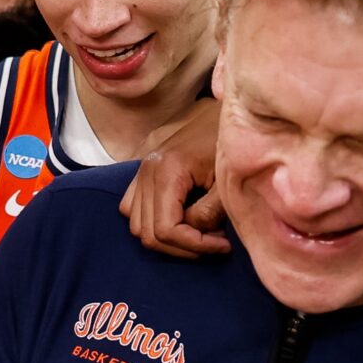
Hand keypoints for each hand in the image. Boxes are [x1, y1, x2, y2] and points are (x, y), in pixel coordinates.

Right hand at [121, 99, 228, 256]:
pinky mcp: (143, 172)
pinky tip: (183, 220)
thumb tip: (195, 233)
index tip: (222, 245)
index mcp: (167, 170)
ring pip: (137, 226)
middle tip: (215, 243)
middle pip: (148, 233)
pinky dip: (152, 222)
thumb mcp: (227, 182)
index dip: (194, 245)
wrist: (224, 115)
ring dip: (168, 239)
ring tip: (202, 233)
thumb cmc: (229, 144)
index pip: (165, 228)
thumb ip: (209, 212)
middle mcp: (146, 171)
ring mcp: (141, 171)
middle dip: (183, 247)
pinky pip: (133, 209)